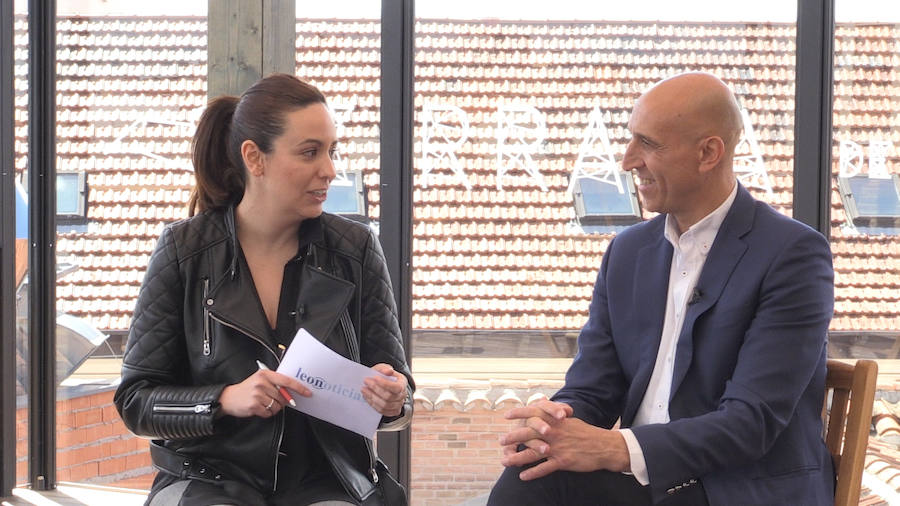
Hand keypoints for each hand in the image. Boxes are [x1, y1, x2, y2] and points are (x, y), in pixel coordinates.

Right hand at [219, 369, 310, 417]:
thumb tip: (291, 392)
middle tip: (270, 400)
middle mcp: (261, 383)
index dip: (299, 388)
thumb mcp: (260, 380)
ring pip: (277, 406)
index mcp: (265, 375)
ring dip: (273, 408)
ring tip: (263, 404)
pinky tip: (258, 408)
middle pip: (283, 397)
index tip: (307, 393)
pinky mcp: (253, 406)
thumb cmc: (247, 389)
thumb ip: (275, 383)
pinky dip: (266, 413)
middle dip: (281, 402)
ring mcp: (257, 394)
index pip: (287, 381)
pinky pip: (269, 413)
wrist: (228, 398)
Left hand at [361, 363, 407, 416]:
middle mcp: (403, 395)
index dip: (386, 384)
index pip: (397, 387)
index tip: (375, 378)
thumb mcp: (383, 369)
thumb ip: (384, 368)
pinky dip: (373, 405)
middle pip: (389, 397)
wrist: (384, 385)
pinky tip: (367, 397)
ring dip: (372, 397)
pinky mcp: (393, 411)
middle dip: (375, 389)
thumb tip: (388, 371)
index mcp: (403, 383)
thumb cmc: (383, 376)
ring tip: (364, 390)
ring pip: (385, 405)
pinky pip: (382, 411)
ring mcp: (399, 405)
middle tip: (365, 382)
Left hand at [499, 400, 629, 479]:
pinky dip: (533, 473)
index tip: (506, 415)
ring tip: (505, 462)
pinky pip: (544, 468)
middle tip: (500, 442)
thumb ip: (554, 413)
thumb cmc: (586, 433)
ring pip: (532, 453)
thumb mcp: (569, 420)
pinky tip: (523, 477)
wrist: (604, 446)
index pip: (534, 413)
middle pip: (528, 434)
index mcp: (555, 421)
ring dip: (517, 458)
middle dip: (512, 438)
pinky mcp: (563, 461)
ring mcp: (557, 447)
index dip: (519, 413)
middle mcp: (554, 433)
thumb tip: (542, 403)